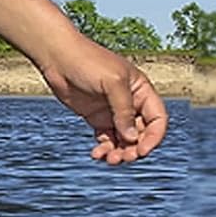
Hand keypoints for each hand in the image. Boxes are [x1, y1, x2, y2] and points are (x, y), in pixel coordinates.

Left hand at [39, 33, 168, 164]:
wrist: (58, 57)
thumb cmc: (87, 62)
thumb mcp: (112, 82)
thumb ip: (124, 110)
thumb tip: (132, 138)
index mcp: (141, 91)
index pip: (157, 118)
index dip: (154, 137)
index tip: (142, 150)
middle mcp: (130, 103)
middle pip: (142, 133)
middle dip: (134, 148)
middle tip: (122, 157)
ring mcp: (113, 111)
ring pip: (124, 140)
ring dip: (120, 152)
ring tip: (108, 159)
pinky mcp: (97, 118)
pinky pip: (107, 139)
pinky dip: (105, 149)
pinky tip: (96, 153)